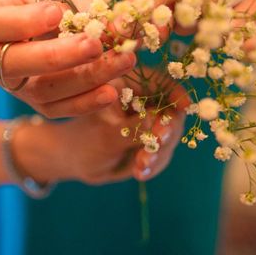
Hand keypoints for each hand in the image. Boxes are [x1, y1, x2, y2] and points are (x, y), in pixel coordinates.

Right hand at [0, 0, 135, 117]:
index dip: (20, 22)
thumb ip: (77, 3)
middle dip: (58, 56)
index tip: (56, 12)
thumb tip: (109, 26)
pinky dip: (87, 102)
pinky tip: (112, 90)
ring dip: (85, 78)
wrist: (42, 16)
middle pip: (12, 64)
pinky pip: (59, 109)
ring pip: (41, 90)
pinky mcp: (37, 103)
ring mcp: (13, 84)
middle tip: (94, 44)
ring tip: (122, 60)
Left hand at [13, 101, 184, 184]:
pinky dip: (154, 163)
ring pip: (169, 134)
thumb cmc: (82, 140)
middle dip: (166, 129)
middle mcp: (143, 100)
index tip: (184, 106)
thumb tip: (164, 120)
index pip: (161, 82)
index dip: (176, 92)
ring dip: (159, 151)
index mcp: (128, 84)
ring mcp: (149, 122)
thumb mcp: (106, 133)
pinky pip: (162, 152)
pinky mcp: (151, 141)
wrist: (71, 159)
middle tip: (158, 142)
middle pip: (170, 110)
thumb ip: (135, 128)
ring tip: (142, 166)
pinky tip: (140, 173)